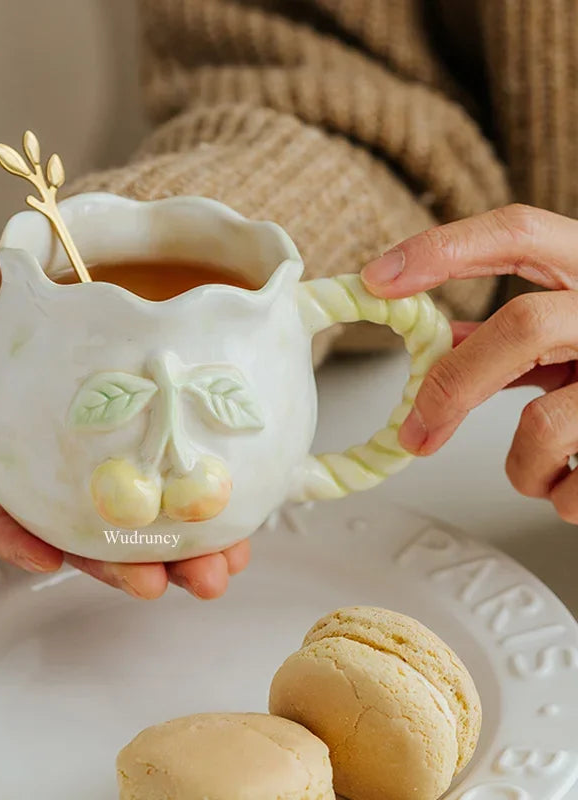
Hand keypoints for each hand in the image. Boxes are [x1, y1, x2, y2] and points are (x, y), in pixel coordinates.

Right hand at [0, 250, 250, 598]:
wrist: (161, 263)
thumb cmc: (87, 275)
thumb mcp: (32, 269)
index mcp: (30, 427)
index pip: (3, 490)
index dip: (15, 532)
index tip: (44, 560)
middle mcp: (79, 455)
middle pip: (84, 527)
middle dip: (114, 563)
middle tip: (148, 583)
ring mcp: (132, 458)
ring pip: (147, 527)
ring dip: (176, 560)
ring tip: (210, 575)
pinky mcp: (183, 451)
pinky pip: (196, 501)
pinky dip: (217, 529)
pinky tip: (239, 542)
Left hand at [361, 204, 577, 522]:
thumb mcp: (573, 336)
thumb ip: (515, 334)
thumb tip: (440, 342)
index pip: (519, 232)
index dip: (444, 248)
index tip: (377, 279)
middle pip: (522, 326)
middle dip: (453, 386)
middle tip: (415, 433)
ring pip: (545, 426)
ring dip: (521, 467)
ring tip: (537, 472)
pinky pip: (577, 489)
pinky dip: (560, 498)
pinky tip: (577, 487)